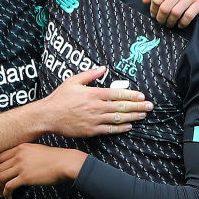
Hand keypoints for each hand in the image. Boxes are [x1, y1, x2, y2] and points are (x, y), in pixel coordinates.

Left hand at [0, 144, 86, 198]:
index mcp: (20, 147)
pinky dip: (6, 193)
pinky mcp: (25, 177)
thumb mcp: (37, 150)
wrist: (65, 163)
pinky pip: (9, 186)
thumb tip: (19, 164)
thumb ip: (26, 154)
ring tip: (2, 194)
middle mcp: (18, 155)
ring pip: (1, 177)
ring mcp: (21, 166)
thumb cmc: (55, 158)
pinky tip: (9, 197)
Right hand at [38, 66, 152, 136]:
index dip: (131, 95)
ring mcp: (94, 120)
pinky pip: (110, 130)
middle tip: (150, 106)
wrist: (48, 116)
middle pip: (121, 106)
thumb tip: (103, 68)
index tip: (142, 96)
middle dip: (137, 106)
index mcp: (93, 94)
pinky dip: (121, 128)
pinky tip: (129, 126)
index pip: (117, 94)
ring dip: (133, 117)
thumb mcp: (73, 81)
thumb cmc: (59, 98)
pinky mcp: (91, 130)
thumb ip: (89, 74)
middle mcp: (96, 107)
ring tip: (143, 115)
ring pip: (118, 118)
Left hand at [144, 0, 198, 27]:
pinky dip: (182, 23)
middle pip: (165, 8)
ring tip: (170, 24)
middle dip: (160, 18)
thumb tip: (145, 0)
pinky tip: (181, 24)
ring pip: (175, 13)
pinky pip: (188, 16)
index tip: (154, 14)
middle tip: (161, 21)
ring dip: (170, 22)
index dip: (153, 9)